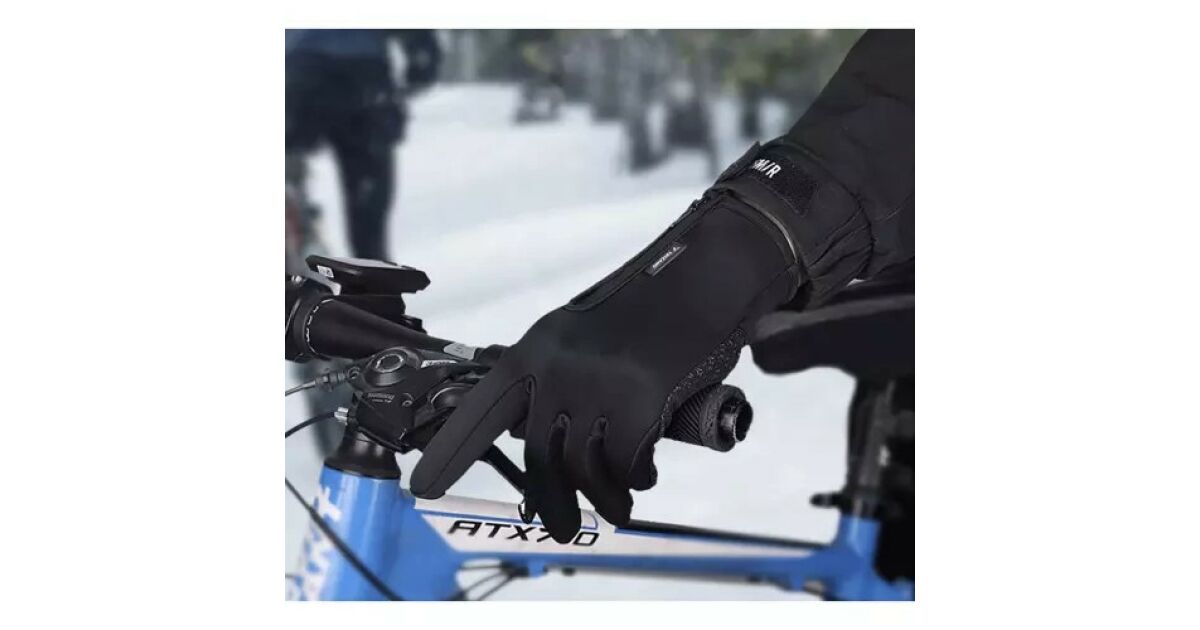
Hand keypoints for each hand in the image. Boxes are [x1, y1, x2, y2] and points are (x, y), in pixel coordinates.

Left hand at [411, 145, 825, 542]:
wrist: (704, 278)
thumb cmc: (645, 313)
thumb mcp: (580, 336)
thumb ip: (552, 380)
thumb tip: (535, 440)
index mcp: (536, 349)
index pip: (480, 408)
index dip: (451, 452)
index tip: (423, 488)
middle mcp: (558, 367)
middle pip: (538, 456)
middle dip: (549, 502)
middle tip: (560, 527)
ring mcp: (599, 383)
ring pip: (586, 469)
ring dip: (604, 499)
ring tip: (618, 505)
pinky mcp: (643, 400)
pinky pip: (628, 464)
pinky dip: (636, 479)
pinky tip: (644, 476)